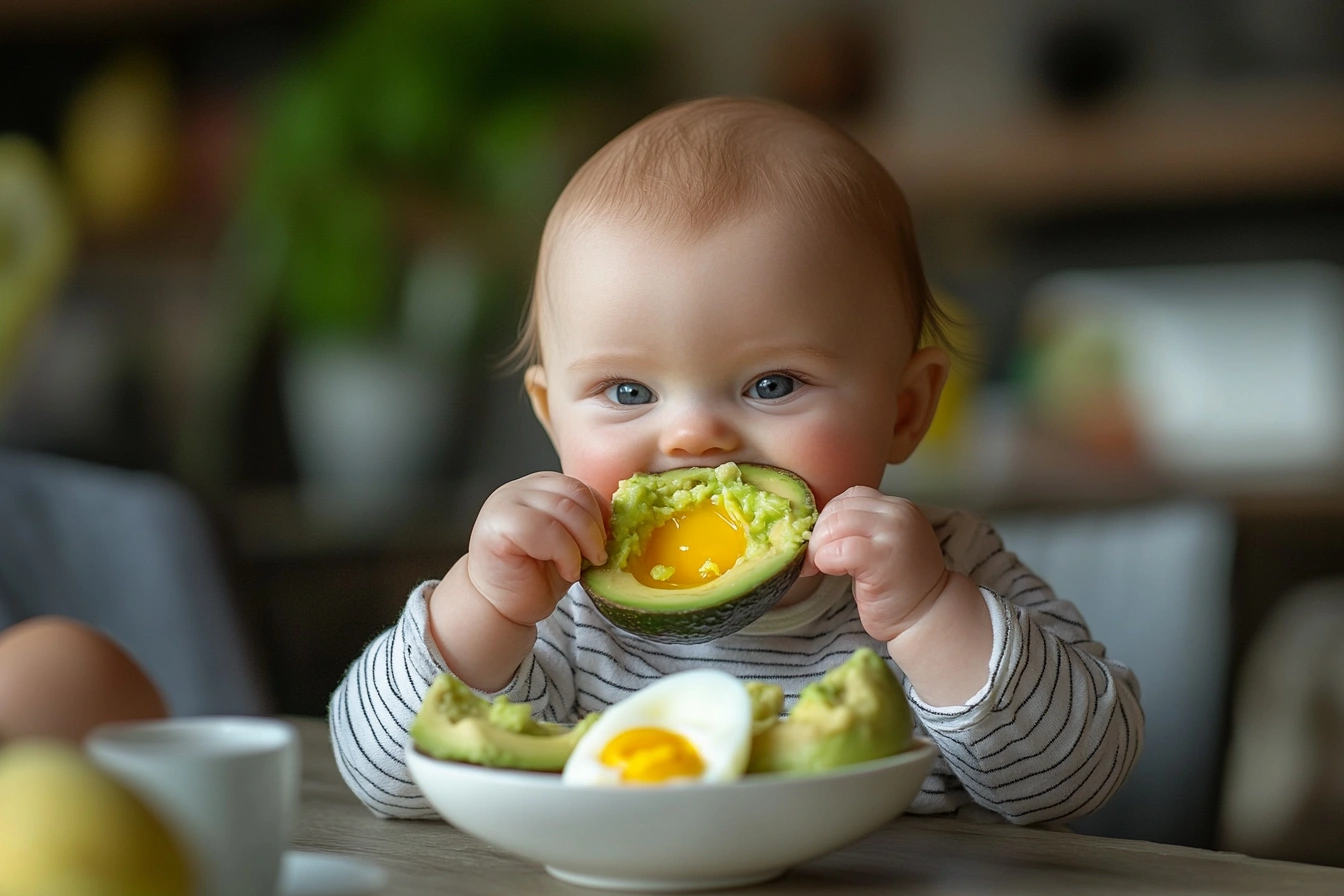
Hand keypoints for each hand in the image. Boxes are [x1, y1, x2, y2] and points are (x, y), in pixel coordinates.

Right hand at [466, 472, 607, 626]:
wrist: (500, 608)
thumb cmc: (534, 578)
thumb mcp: (569, 544)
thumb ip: (583, 524)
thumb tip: (620, 519)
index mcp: (538, 488)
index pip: (579, 486)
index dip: (600, 513)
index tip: (608, 541)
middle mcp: (518, 489)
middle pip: (572, 493)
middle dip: (594, 528)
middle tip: (598, 556)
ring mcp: (504, 504)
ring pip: (561, 509)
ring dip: (582, 543)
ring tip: (581, 566)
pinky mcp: (497, 526)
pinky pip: (543, 530)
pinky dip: (565, 554)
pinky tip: (566, 571)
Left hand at [805, 487, 950, 642]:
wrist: (928, 616)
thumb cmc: (899, 586)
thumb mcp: (883, 544)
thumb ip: (861, 528)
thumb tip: (817, 525)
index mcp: (899, 507)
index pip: (851, 496)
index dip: (829, 517)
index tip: (823, 542)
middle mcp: (898, 514)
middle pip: (839, 509)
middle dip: (818, 534)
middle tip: (812, 559)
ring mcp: (892, 533)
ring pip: (835, 525)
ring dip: (817, 548)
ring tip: (818, 567)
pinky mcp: (882, 557)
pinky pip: (838, 549)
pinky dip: (824, 561)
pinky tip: (830, 573)